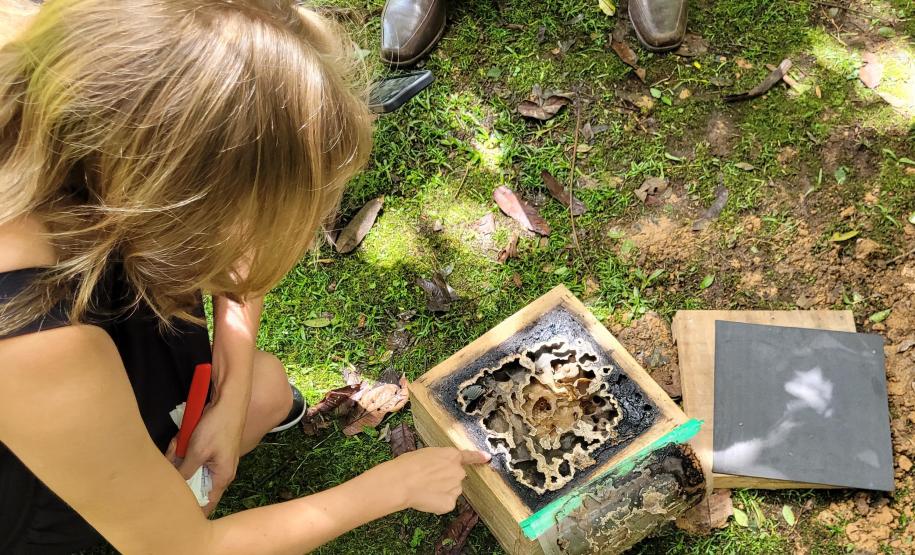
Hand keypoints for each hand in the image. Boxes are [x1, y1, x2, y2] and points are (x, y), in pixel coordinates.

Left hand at [166, 400, 245, 513]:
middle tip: (173, 460)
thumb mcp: (197, 451)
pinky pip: (190, 456)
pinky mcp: (208, 449)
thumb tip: (172, 486)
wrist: (228, 401)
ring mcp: (213, 460)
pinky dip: (183, 449)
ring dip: (179, 458)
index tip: (173, 508)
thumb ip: (184, 471)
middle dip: (179, 474)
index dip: (191, 509)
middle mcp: (219, 472)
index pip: (207, 503)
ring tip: (178, 444)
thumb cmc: (218, 427)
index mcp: (222, 477)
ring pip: (189, 468)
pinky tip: (181, 438)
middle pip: (193, 484)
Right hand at [373, 447, 490, 514]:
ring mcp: (456, 488)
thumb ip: (439, 460)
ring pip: (452, 490)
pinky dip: (438, 503)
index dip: (479, 457)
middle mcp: (458, 472)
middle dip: (447, 478)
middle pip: (457, 476)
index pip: (469, 456)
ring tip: (424, 489)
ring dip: (443, 491)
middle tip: (428, 480)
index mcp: (452, 455)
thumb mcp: (426, 454)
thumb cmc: (408, 465)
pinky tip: (426, 498)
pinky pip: (446, 503)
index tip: (487, 457)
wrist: (402, 482)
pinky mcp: (450, 503)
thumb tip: (439, 468)